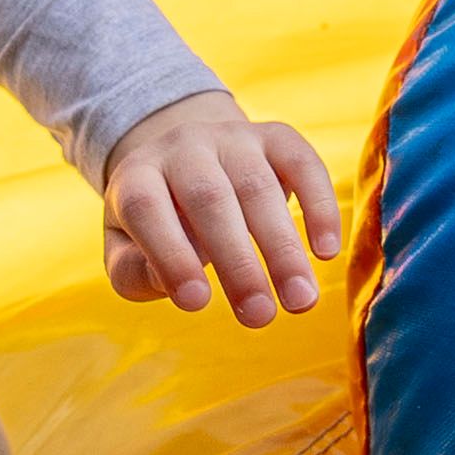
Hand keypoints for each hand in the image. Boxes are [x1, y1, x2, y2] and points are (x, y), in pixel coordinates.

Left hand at [97, 92, 344, 323]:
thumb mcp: (127, 253)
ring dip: (284, 248)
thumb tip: (175, 287)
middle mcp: (182, 146)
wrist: (186, 159)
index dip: (170, 254)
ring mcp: (231, 137)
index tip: (197, 303)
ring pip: (258, 186)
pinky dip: (318, 206)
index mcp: (137, 175)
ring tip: (301, 302)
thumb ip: (137, 273)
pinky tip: (326, 253)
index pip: (146, 209)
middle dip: (237, 261)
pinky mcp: (275, 137)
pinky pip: (303, 163)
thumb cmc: (156, 225)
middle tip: (261, 317)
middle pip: (208, 198)